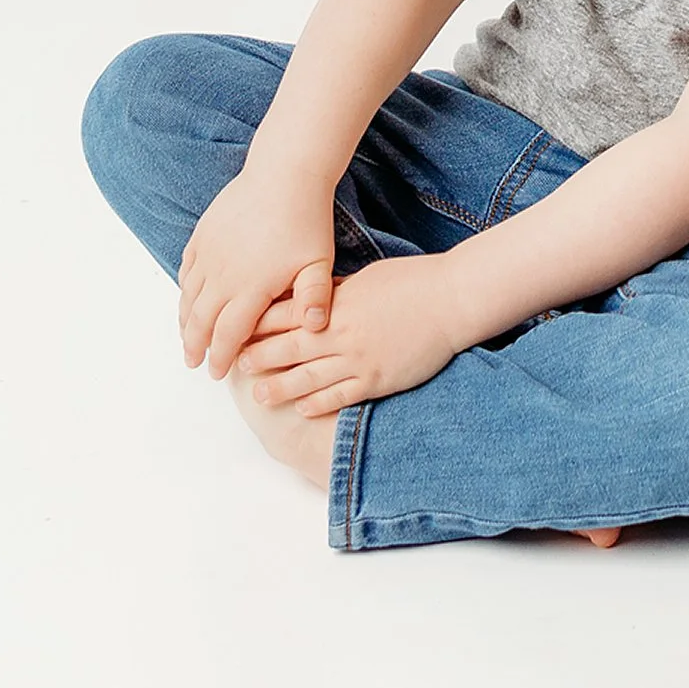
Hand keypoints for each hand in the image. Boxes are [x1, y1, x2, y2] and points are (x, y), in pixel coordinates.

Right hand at [179, 165, 335, 376]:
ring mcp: (209, 252)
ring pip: (188, 297)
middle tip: (194, 363)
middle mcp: (222, 274)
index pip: (228, 333)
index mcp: (250, 287)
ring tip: (187, 337)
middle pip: (200, 321)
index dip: (220, 357)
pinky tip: (188, 297)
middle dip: (195, 346)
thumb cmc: (306, 218)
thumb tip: (314, 330)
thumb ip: (315, 298)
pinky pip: (187, 269)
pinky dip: (184, 289)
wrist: (285, 172)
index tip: (218, 373)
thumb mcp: (319, 261)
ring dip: (185, 321)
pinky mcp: (204, 233)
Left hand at [237, 256, 465, 415]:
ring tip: (259, 394)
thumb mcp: (366, 278)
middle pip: (290, 347)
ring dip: (281, 386)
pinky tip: (302, 409)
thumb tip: (311, 296)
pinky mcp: (376, 380)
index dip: (261, 323)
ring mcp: (358, 358)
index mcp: (337, 303)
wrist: (451, 300)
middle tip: (237, 364)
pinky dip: (318, 403)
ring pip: (308, 377)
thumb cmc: (412, 282)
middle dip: (261, 356)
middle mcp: (341, 333)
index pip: (288, 313)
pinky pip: (340, 395)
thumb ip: (336, 291)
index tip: (240, 329)